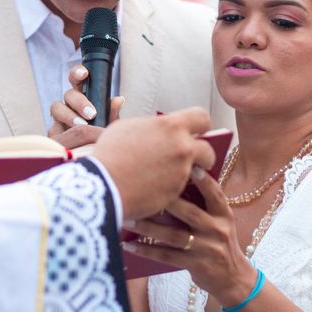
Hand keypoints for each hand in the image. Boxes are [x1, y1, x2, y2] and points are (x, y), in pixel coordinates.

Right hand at [48, 65, 123, 148]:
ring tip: (82, 126)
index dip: (78, 73)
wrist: (91, 158)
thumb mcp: (108, 125)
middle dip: (79, 102)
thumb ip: (111, 113)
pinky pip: (52, 128)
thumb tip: (119, 99)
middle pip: (68, 94)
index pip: (76, 79)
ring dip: (69, 115)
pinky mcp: (53, 133)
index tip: (85, 73)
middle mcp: (68, 104)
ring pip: (56, 108)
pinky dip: (61, 131)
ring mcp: (58, 118)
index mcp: (82, 97)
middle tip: (92, 113)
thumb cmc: (100, 137)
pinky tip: (70, 139)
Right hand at [93, 107, 214, 220]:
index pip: (202, 117)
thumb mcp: (127, 127)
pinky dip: (172, 188)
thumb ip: (151, 126)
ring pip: (197, 172)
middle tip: (190, 158)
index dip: (200, 125)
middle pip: (208, 149)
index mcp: (171, 126)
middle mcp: (182, 147)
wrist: (103, 184)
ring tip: (169, 174)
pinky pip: (182, 189)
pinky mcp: (176, 194)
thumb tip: (159, 129)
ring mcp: (182, 173)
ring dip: (188, 172)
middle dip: (202, 154)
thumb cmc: (110, 153)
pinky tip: (157, 187)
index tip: (196, 131)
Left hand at [122, 168, 255, 307]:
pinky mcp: (196, 265)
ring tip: (128, 219)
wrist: (233, 278)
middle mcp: (218, 230)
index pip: (215, 194)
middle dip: (166, 201)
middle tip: (142, 191)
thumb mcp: (218, 221)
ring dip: (148, 228)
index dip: (204, 181)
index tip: (191, 167)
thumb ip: (201, 203)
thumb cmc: (218, 241)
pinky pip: (167, 256)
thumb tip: (170, 180)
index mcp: (224, 214)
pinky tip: (130, 246)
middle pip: (190, 212)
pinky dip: (147, 251)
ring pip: (174, 235)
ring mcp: (207, 249)